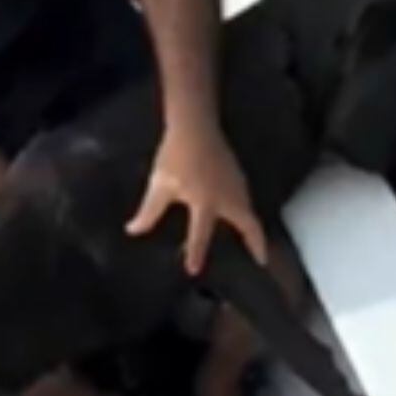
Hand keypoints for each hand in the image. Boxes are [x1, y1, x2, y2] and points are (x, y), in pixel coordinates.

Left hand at [127, 121, 267, 274]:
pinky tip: (240, 213)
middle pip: (248, 224)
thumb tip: (133, 230)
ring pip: (249, 210)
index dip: (196, 254)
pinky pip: (246, 199)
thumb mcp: (160, 185)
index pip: (201, 235)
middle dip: (256, 243)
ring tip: (253, 241)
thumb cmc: (175, 157)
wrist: (195, 125)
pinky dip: (247, 211)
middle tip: (261, 259)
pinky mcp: (238, 173)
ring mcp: (237, 183)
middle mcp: (228, 197)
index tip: (194, 270)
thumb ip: (148, 212)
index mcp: (206, 203)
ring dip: (252, 227)